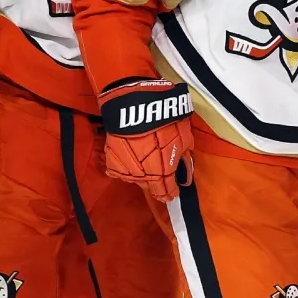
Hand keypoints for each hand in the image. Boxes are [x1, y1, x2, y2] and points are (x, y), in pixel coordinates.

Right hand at [97, 78, 194, 202]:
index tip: (173, 193)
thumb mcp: (184, 135)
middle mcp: (144, 175)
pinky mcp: (112, 159)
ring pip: (136, 180)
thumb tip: (185, 168)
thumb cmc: (164, 118)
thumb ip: (185, 155)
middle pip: (151, 188)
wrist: (135, 103)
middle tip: (161, 180)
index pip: (167, 191)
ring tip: (146, 167)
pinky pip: (119, 171)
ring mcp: (126, 169)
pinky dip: (125, 169)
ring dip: (142, 176)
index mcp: (163, 172)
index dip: (171, 193)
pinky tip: (130, 162)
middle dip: (158, 186)